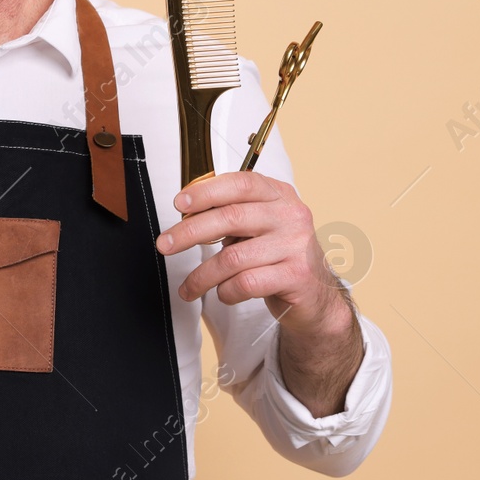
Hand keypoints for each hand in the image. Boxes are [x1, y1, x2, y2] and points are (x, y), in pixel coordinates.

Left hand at [157, 171, 351, 337]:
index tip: (179, 203)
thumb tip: (186, 214)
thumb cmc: (278, 256)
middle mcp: (291, 215)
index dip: (206, 191)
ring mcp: (296, 245)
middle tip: (164, 245)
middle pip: (230, 217)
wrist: (316, 296)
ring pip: (233, 257)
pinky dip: (226, 291)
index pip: (240, 183)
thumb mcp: (257, 227)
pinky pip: (246, 282)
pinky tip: (223, 293)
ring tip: (189, 287)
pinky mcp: (296, 276)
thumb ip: (230, 215)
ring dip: (202, 275)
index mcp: (279, 195)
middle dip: (189, 232)